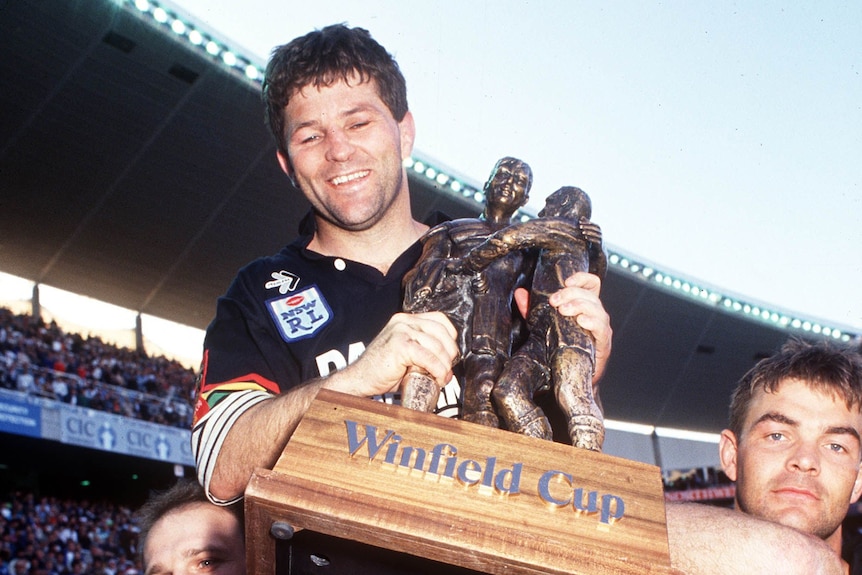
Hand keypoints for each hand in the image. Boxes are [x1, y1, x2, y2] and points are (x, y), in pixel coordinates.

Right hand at [325, 311, 458, 396]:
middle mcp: (404, 321)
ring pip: (437, 346)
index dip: (450, 337)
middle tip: (447, 371)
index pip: (439, 319)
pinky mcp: (400, 345)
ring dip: (444, 365)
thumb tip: (449, 366)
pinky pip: (428, 357)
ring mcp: (401, 331)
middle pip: (441, 332)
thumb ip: (425, 352)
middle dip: (450, 354)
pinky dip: (437, 369)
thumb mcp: (407, 355)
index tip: (450, 355)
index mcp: (405, 320)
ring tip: (441, 378)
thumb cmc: (382, 371)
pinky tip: (436, 378)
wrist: (360, 379)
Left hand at [514, 271, 611, 381]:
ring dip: (579, 306)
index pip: (591, 284)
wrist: (574, 374)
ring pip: (596, 309)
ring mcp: (601, 327)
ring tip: (563, 310)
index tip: (567, 281)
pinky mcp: (603, 343)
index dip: (582, 278)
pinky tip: (581, 321)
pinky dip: (592, 322)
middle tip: (554, 301)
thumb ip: (532, 309)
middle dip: (571, 294)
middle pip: (590, 295)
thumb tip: (519, 293)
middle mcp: (595, 313)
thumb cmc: (562, 346)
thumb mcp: (545, 324)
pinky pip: (601, 328)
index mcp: (585, 305)